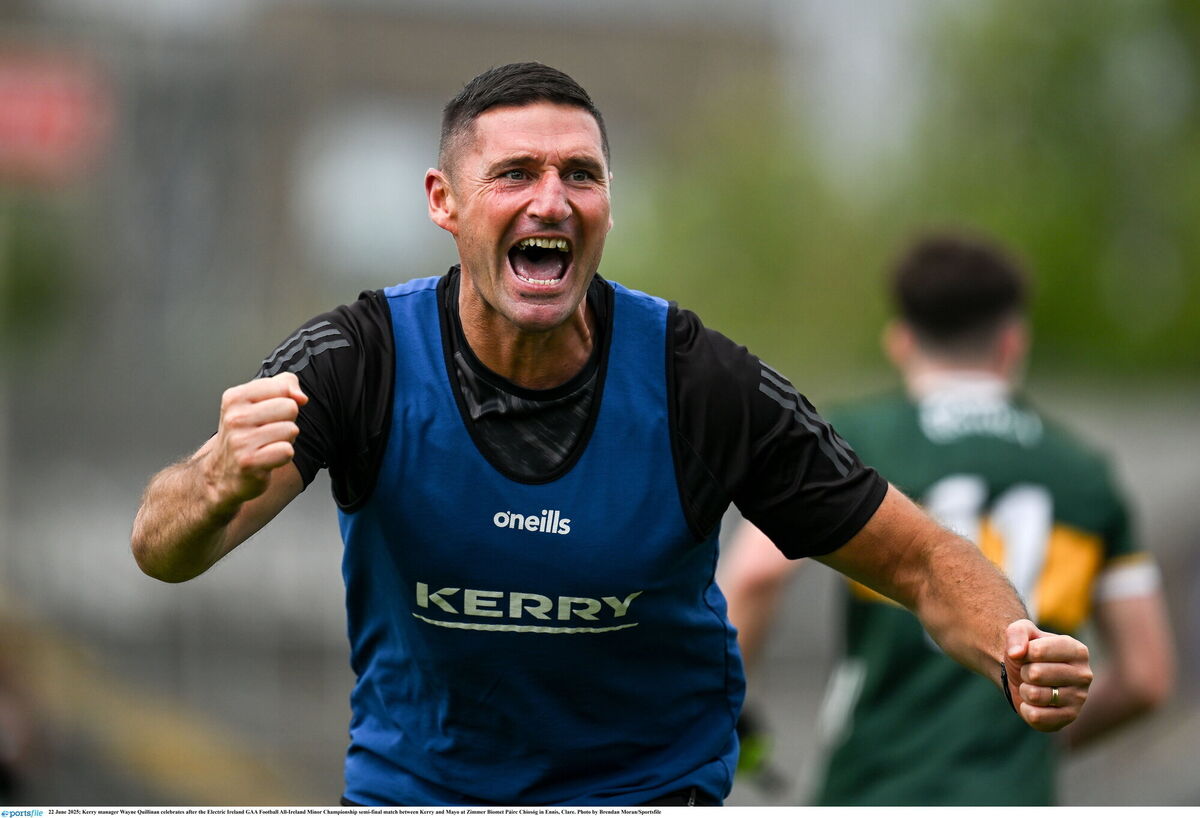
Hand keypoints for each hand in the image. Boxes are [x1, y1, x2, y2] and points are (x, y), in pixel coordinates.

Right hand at [206, 372, 307, 510]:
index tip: (268, 413)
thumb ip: (284, 385)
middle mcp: (235, 418)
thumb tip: (300, 396)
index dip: (284, 400)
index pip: (283, 386)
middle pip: (290, 407)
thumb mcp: (258, 402)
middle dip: (286, 421)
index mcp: (235, 397)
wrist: (222, 474)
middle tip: (268, 433)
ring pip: (291, 430)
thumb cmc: (245, 435)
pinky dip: (283, 457)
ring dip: (285, 440)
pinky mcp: (249, 462)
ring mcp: (240, 441)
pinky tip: (267, 459)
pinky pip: (287, 451)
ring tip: (266, 446)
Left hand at [1004, 618, 1092, 730]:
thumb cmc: (1028, 651)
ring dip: (1025, 690)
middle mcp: (1084, 675)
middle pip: (1036, 674)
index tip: (1029, 653)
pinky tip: (1035, 703)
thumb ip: (1016, 633)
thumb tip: (1016, 654)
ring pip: (1035, 696)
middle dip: (1024, 672)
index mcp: (1077, 650)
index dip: (1024, 653)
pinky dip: (1026, 708)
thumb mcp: (1020, 631)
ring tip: (1033, 686)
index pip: (1037, 651)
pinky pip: (1036, 717)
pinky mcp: (1069, 718)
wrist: (1026, 675)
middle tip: (1031, 672)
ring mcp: (1079, 698)